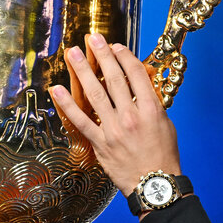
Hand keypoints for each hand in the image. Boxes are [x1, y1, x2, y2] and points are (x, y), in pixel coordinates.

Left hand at [49, 33, 181, 195]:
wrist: (154, 184)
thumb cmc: (163, 155)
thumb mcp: (166, 124)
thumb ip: (152, 104)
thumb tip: (140, 86)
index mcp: (151, 109)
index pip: (136, 74)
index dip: (124, 56)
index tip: (115, 46)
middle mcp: (131, 115)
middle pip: (114, 78)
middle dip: (102, 55)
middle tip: (92, 38)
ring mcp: (113, 128)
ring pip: (95, 93)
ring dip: (82, 71)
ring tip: (73, 53)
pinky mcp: (100, 142)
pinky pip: (80, 120)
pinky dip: (66, 104)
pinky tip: (56, 90)